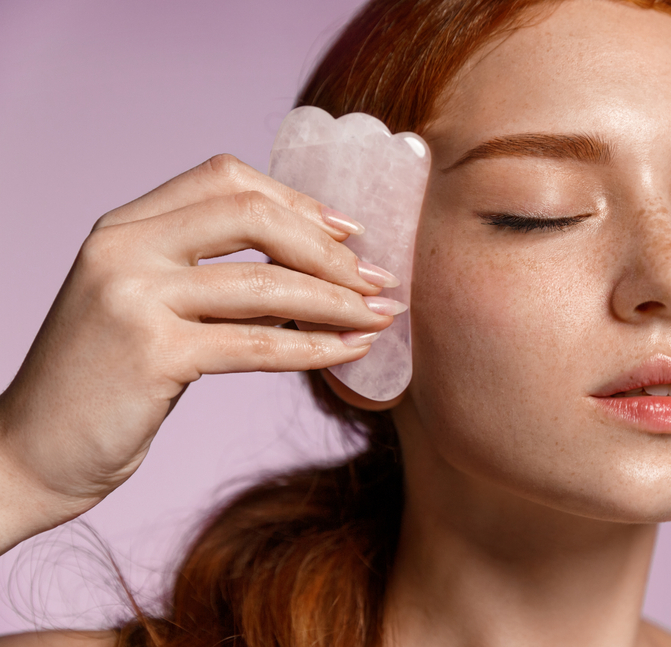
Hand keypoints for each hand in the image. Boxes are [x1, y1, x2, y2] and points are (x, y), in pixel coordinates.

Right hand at [0, 155, 398, 550]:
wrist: (28, 453)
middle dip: (327, 248)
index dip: (295, 199)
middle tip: (375, 279)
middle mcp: (123, 248)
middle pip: (251, 215)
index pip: (224, 179)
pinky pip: (257, 344)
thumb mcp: (142, 306)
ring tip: (380, 315)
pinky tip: (351, 351)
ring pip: (265, 283)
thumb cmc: (101, 382)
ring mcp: (132, 297)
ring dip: (336, 300)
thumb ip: (202, 273)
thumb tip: (306, 266)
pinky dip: (315, 347)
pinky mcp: (150, 352)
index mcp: (123, 227)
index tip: (347, 232)